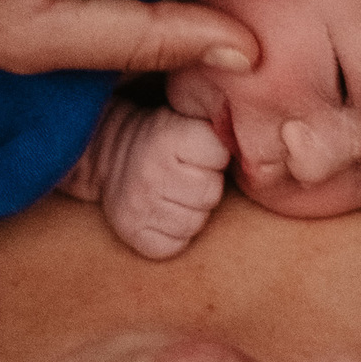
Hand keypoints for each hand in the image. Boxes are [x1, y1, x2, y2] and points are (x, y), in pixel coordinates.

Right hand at [61, 98, 228, 257]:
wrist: (108, 153)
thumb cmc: (160, 136)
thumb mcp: (183, 115)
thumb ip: (215, 125)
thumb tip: (252, 147)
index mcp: (166, 136)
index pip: (219, 154)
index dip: (214, 154)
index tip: (196, 150)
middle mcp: (150, 173)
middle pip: (211, 193)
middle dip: (204, 184)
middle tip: (185, 174)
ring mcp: (139, 206)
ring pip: (196, 223)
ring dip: (192, 211)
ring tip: (173, 193)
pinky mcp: (133, 233)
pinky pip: (175, 246)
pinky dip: (174, 235)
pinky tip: (163, 213)